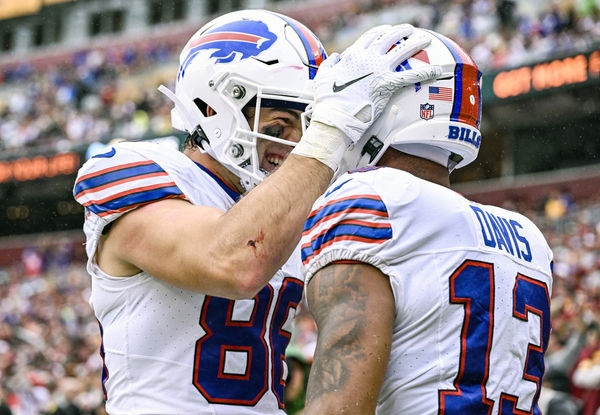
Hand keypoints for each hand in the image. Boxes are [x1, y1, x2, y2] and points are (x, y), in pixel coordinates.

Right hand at [292, 24, 440, 172]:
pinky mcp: (388, 84)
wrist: (335, 116)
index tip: (386, 31)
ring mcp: (379, 70)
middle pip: (388, 37)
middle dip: (401, 32)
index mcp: (352, 55)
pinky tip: (436, 70)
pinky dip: (425, 72)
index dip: (380, 32)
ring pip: (402, 50)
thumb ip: (330, 63)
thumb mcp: (322, 77)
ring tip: (425, 39)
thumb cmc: (327, 100)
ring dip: (415, 43)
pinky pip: (411, 76)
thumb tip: (336, 55)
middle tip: (409, 30)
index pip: (369, 37)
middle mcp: (367, 57)